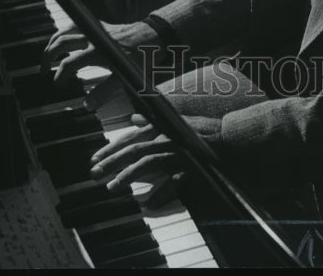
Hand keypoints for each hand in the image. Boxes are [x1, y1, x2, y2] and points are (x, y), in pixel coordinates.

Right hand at [42, 21, 163, 82]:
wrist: (154, 37)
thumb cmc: (142, 57)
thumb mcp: (125, 79)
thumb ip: (104, 92)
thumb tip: (87, 105)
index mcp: (97, 52)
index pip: (68, 64)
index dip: (60, 76)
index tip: (58, 86)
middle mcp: (92, 38)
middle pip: (61, 42)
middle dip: (48, 56)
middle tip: (43, 71)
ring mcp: (95, 29)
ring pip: (65, 30)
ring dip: (53, 42)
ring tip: (48, 55)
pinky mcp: (99, 25)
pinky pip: (76, 24)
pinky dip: (65, 31)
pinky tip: (63, 39)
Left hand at [89, 113, 220, 197]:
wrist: (228, 135)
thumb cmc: (201, 131)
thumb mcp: (175, 122)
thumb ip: (153, 122)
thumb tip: (134, 119)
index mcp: (161, 127)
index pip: (131, 137)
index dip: (112, 147)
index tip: (95, 158)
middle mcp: (166, 138)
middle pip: (134, 149)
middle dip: (112, 161)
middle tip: (94, 173)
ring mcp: (177, 151)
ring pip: (148, 162)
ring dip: (128, 175)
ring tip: (113, 188)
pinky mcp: (190, 165)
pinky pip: (173, 181)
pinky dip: (162, 193)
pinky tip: (150, 204)